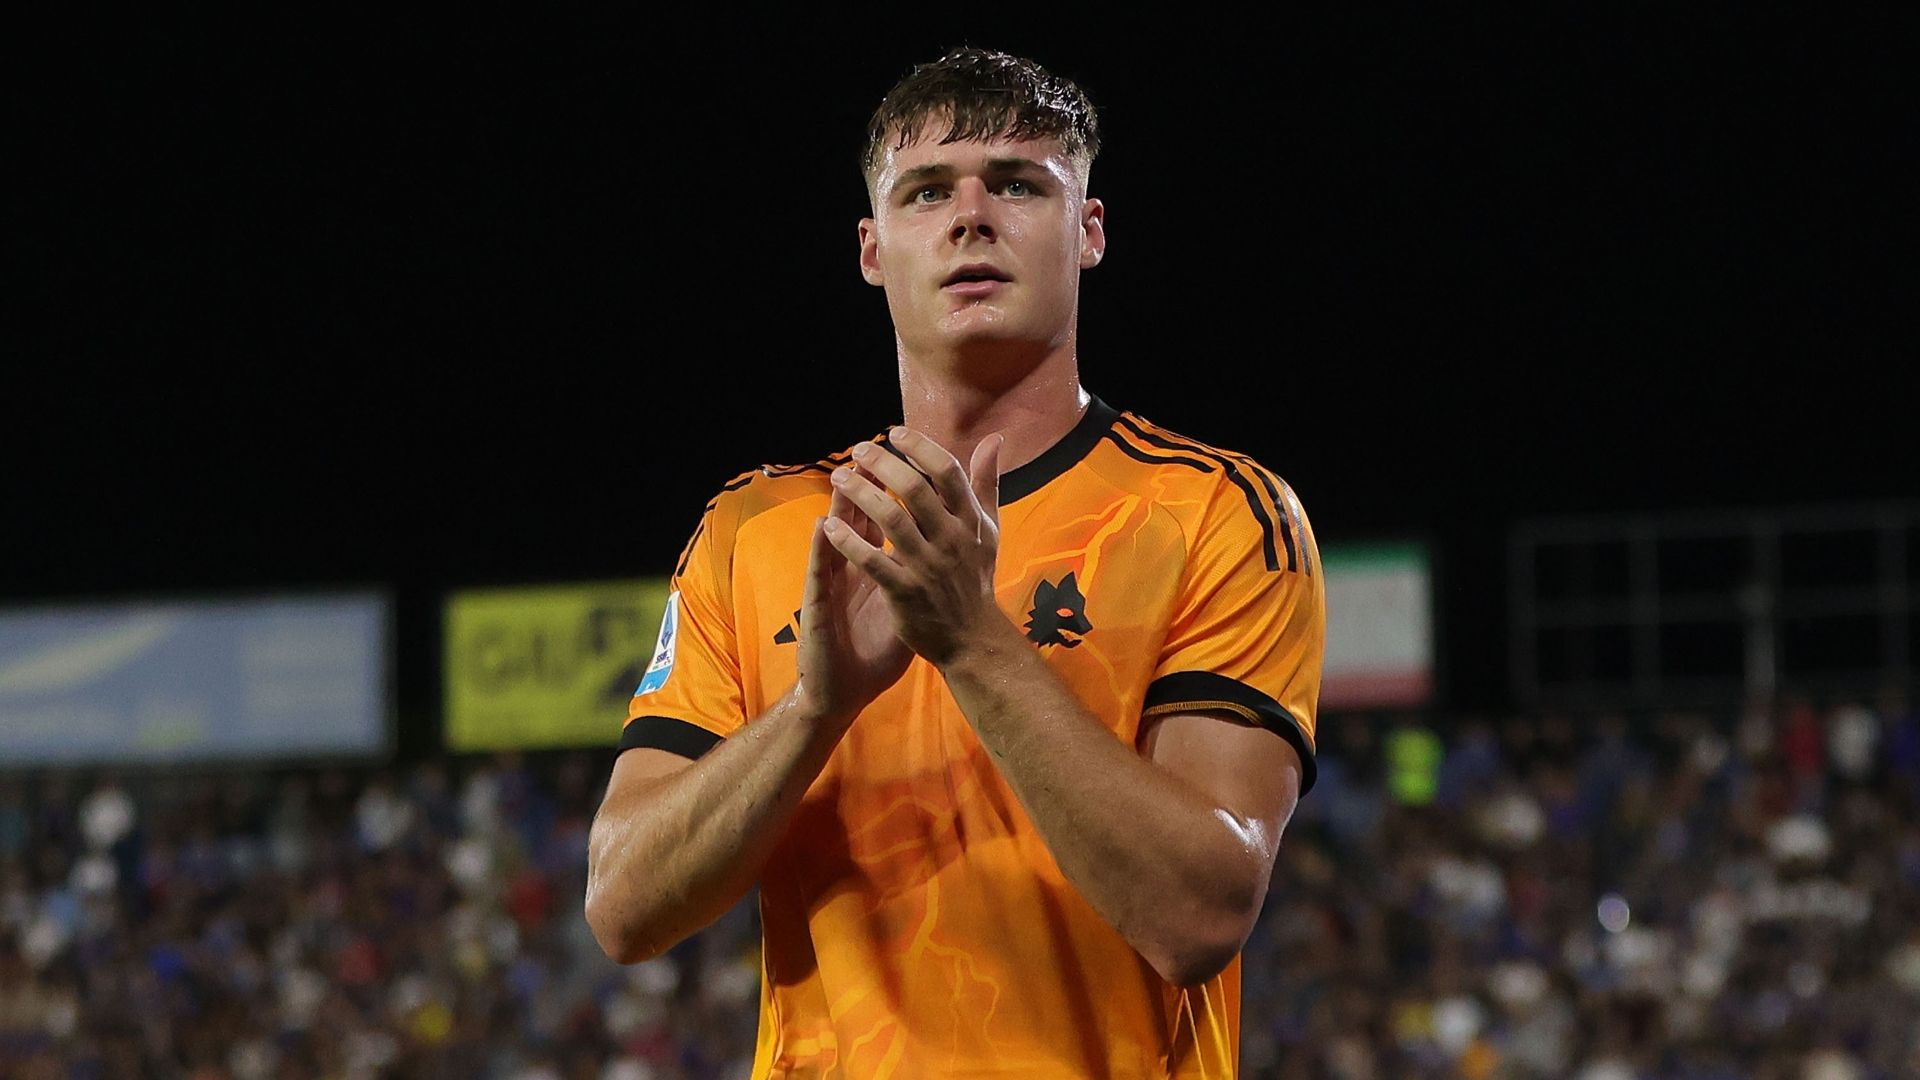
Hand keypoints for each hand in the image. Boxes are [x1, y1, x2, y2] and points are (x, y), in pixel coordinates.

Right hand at [793, 475, 913, 728]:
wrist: (846, 689)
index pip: (884, 517)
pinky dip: (824, 548)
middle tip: (874, 451)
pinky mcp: (818, 605)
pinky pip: (820, 572)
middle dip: (868, 485)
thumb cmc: (876, 647)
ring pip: (835, 535)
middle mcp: (851, 566)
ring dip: (840, 506)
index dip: (897, 492)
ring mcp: (833, 583)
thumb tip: (960, 548)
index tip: (913, 463)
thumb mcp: (910, 605)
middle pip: (858, 516)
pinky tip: (824, 526)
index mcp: (874, 563)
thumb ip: (930, 571)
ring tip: (845, 473)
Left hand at [822, 427, 1005, 666]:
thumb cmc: (976, 577)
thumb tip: (994, 439)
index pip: (947, 472)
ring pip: (891, 521)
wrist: (972, 637)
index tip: (894, 433)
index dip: (920, 448)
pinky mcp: (906, 593)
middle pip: (915, 491)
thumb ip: (987, 483)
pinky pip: (873, 562)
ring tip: (838, 478)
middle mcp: (952, 540)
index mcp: (970, 521)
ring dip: (861, 495)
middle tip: (858, 450)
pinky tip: (829, 525)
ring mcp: (929, 567)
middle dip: (883, 464)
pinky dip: (849, 542)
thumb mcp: (988, 528)